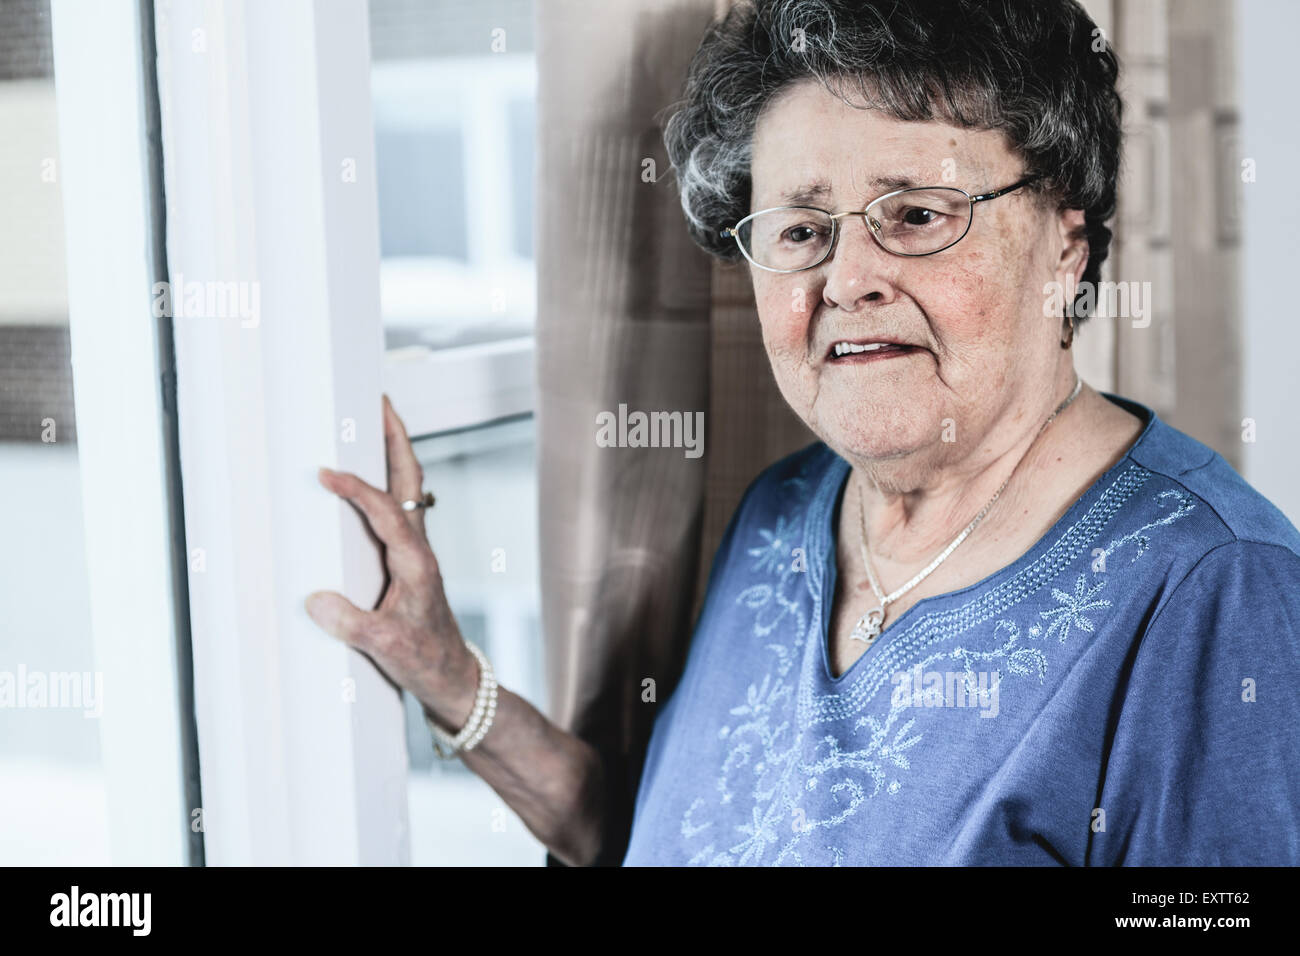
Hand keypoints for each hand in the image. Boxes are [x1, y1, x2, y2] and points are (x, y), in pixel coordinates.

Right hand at [305, 394, 475, 725]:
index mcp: (416, 560)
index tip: (326, 472)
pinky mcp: (408, 558)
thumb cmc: (424, 659)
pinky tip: (364, 478)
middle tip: (376, 401)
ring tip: (369, 422)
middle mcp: (419, 547)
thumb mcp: (386, 646)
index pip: (385, 510)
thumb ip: (353, 624)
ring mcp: (415, 550)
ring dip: (391, 453)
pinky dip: (383, 482)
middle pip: (409, 480)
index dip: (356, 488)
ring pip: (405, 489)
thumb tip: (317, 600)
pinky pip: (395, 508)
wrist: (451, 676)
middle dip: (394, 438)